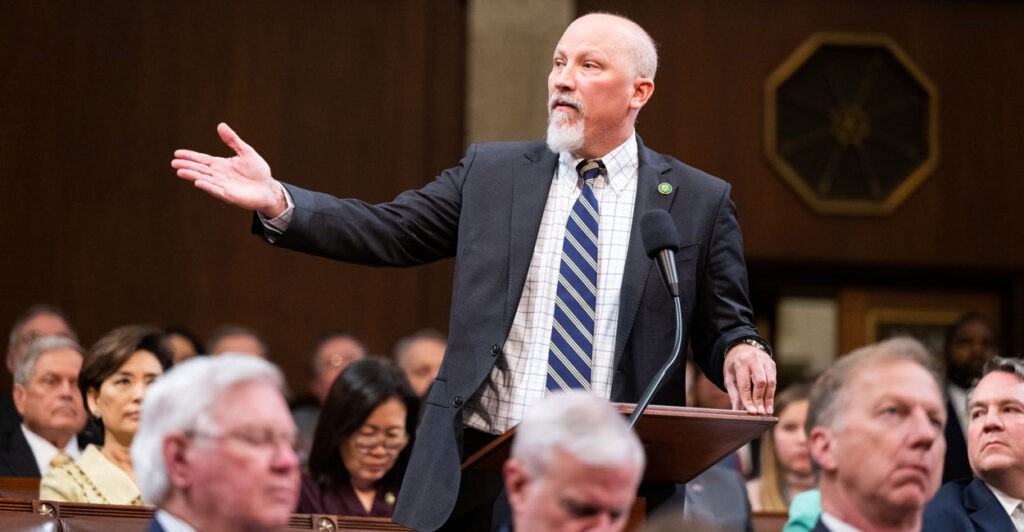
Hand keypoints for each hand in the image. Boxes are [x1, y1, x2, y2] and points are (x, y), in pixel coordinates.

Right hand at [171, 123, 286, 216]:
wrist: (268, 189)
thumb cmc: (257, 171)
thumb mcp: (245, 152)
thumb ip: (233, 140)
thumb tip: (220, 125)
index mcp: (220, 164)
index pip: (202, 159)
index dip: (190, 156)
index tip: (177, 153)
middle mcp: (218, 175)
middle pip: (199, 169)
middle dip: (187, 165)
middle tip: (173, 162)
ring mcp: (222, 185)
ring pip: (204, 179)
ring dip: (192, 175)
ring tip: (180, 171)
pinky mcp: (229, 195)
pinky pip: (215, 190)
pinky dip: (207, 186)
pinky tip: (198, 182)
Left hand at [723, 343, 775, 414]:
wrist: (742, 348)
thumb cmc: (734, 365)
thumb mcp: (729, 377)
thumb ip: (734, 394)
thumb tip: (737, 412)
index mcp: (741, 362)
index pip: (745, 384)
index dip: (749, 399)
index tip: (752, 412)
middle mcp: (754, 359)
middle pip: (761, 382)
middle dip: (760, 399)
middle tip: (760, 413)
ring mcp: (765, 360)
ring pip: (771, 382)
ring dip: (769, 398)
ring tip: (767, 411)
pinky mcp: (772, 364)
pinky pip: (773, 380)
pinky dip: (771, 393)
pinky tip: (769, 403)